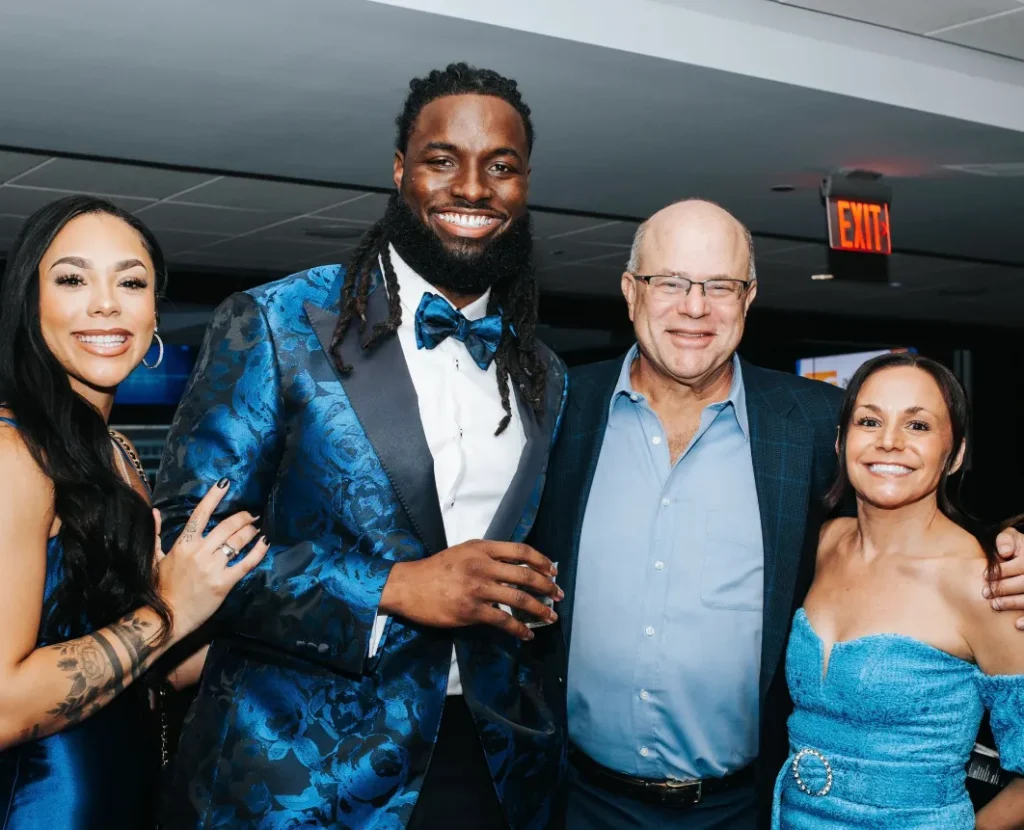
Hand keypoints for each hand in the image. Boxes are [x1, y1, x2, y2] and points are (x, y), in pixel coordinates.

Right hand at [155, 480, 268, 639]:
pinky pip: (246, 563)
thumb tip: (155, 512)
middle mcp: (200, 552)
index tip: (226, 482)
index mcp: (183, 544)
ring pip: (238, 541)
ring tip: (257, 528)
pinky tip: (265, 543)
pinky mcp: (224, 583)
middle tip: (252, 514)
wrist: (165, 617)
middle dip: (242, 517)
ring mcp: (213, 567)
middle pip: (227, 526)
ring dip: (250, 531)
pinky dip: (258, 551)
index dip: (214, 496)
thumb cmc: (160, 588)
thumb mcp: (155, 559)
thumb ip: (156, 534)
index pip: (200, 514)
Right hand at [379, 541, 562, 640]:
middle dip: (547, 587)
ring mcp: (477, 589)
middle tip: (558, 596)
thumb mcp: (463, 551)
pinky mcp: (471, 611)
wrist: (408, 586)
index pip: (521, 551)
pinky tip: (527, 634)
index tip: (553, 571)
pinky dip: (519, 629)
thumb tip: (514, 566)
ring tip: (550, 617)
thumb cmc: (435, 569)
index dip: (541, 561)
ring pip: (518, 599)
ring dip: (539, 610)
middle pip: (525, 575)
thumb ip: (487, 556)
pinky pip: (502, 621)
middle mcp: (482, 566)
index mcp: (482, 549)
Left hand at [987, 526, 1023, 629]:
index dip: (1001, 572)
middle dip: (1003, 589)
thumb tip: (1004, 551)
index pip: (1020, 566)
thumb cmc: (1019, 548)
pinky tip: (1017, 625)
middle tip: (985, 594)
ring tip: (994, 605)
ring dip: (1013, 604)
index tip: (984, 576)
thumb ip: (1006, 540)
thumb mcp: (1013, 538)